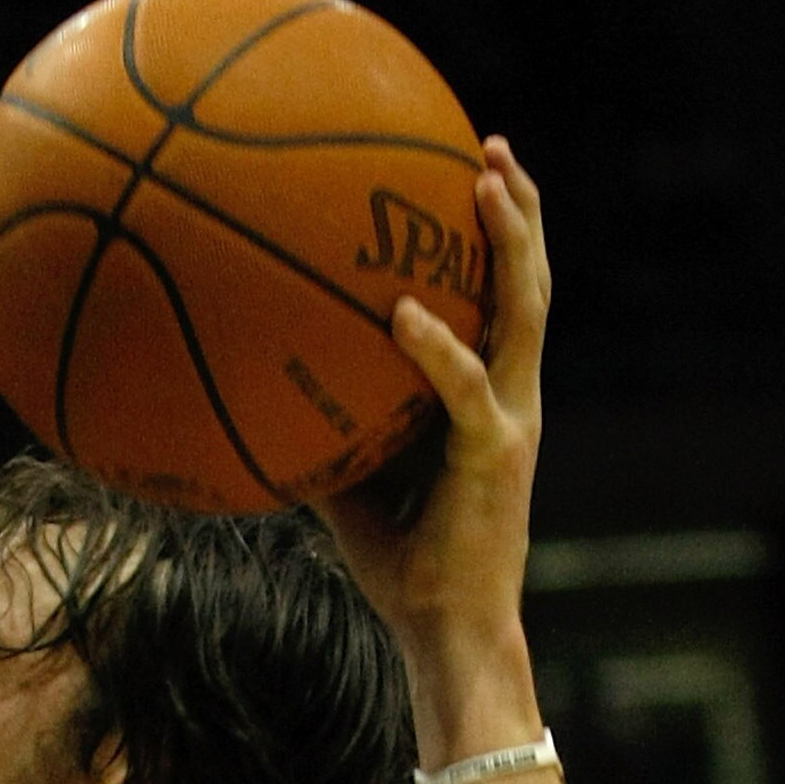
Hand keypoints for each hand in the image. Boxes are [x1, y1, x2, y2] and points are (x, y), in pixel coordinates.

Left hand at [318, 140, 549, 751]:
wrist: (447, 637)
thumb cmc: (402, 574)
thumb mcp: (351, 491)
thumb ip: (324, 433)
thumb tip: (254, 393)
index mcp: (491, 402)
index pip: (504, 304)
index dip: (500, 239)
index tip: (474, 173)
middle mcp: (513, 400)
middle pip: (530, 285)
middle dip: (519, 211)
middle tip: (494, 146)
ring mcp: (512, 424)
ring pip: (525, 314)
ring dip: (510, 243)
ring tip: (488, 180)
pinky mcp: (496, 458)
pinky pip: (464, 389)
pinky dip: (436, 349)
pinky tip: (404, 311)